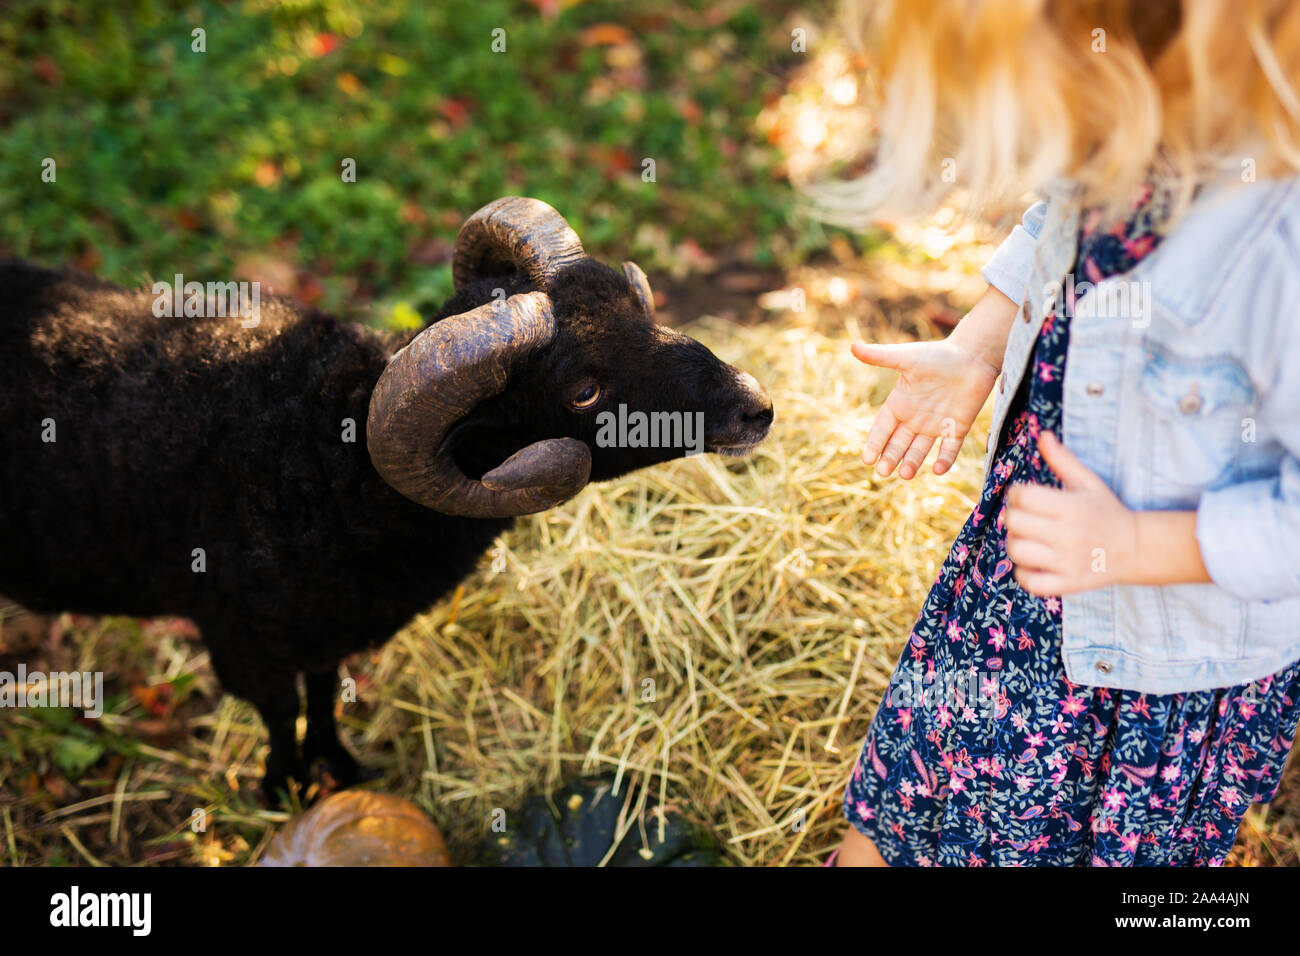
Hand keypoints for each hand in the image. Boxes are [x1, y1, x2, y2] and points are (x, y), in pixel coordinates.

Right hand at [852, 337, 998, 478]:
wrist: (973, 355)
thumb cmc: (938, 354)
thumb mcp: (906, 357)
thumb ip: (880, 356)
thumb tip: (853, 346)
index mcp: (899, 404)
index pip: (882, 429)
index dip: (874, 444)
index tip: (867, 459)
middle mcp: (914, 418)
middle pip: (898, 444)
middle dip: (890, 458)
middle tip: (883, 472)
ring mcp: (935, 425)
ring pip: (920, 450)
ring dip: (912, 463)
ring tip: (905, 474)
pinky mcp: (957, 428)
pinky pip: (949, 448)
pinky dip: (945, 459)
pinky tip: (938, 470)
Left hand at [1005, 433, 1138, 595]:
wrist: (1134, 548)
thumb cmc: (1105, 510)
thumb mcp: (1087, 482)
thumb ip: (1062, 460)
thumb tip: (1042, 435)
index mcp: (1071, 507)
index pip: (1022, 496)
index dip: (1017, 493)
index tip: (1026, 496)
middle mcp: (1068, 535)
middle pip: (1014, 522)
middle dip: (1015, 516)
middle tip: (1027, 517)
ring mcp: (1067, 562)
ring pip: (1017, 551)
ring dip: (1017, 543)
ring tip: (1029, 538)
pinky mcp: (1067, 584)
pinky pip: (1029, 581)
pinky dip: (1024, 573)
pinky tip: (1034, 561)